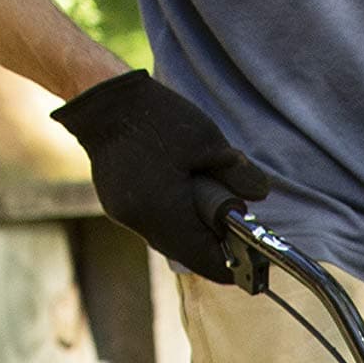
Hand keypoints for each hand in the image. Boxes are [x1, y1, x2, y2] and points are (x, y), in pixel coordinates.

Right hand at [54, 70, 271, 282]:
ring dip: (193, 227)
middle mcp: (141, 221)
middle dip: (214, 241)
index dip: (233, 264)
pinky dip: (174, 215)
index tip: (252, 257)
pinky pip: (154, 222)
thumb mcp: (208, 141)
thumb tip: (259, 195)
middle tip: (235, 218)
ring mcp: (124, 214)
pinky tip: (183, 188)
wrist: (104, 98)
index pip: (206, 260)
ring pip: (170, 238)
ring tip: (208, 195)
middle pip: (188, 252)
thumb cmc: (156, 117)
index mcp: (164, 213)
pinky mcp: (117, 204)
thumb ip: (237, 174)